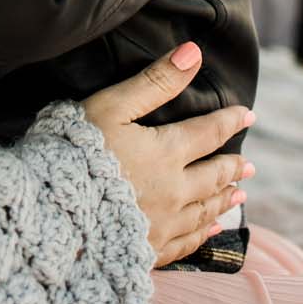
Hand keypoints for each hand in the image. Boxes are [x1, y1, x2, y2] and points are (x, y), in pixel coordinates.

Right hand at [80, 42, 254, 266]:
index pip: (209, 132)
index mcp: (166, 153)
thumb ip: (154, 82)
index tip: (248, 115)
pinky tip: (211, 231)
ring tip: (239, 195)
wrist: (53, 215)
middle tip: (250, 166)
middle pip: (213, 177)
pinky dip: (203, 234)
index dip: (230, 121)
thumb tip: (193, 52)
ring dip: (223, 200)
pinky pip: (186, 244)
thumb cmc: (75, 153)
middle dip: (232, 168)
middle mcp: (173, 191)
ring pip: (204, 211)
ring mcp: (162, 225)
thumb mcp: (111, 107)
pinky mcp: (147, 251)